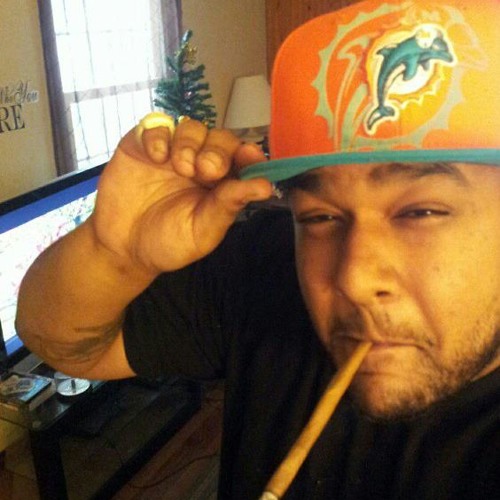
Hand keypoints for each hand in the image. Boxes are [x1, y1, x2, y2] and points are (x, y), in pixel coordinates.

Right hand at [90, 117, 272, 274]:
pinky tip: (156, 157)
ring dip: (190, 142)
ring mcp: (171, 152)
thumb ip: (230, 205)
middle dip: (217, 150)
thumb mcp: (203, 230)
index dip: (248, 154)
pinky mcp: (142, 145)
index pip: (241, 159)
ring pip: (190, 126)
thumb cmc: (167, 243)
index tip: (249, 156)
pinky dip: (159, 135)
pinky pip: (156, 125)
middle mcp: (198, 163)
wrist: (121, 248)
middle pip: (219, 137)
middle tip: (206, 171)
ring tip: (181, 167)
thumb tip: (266, 186)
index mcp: (219, 184)